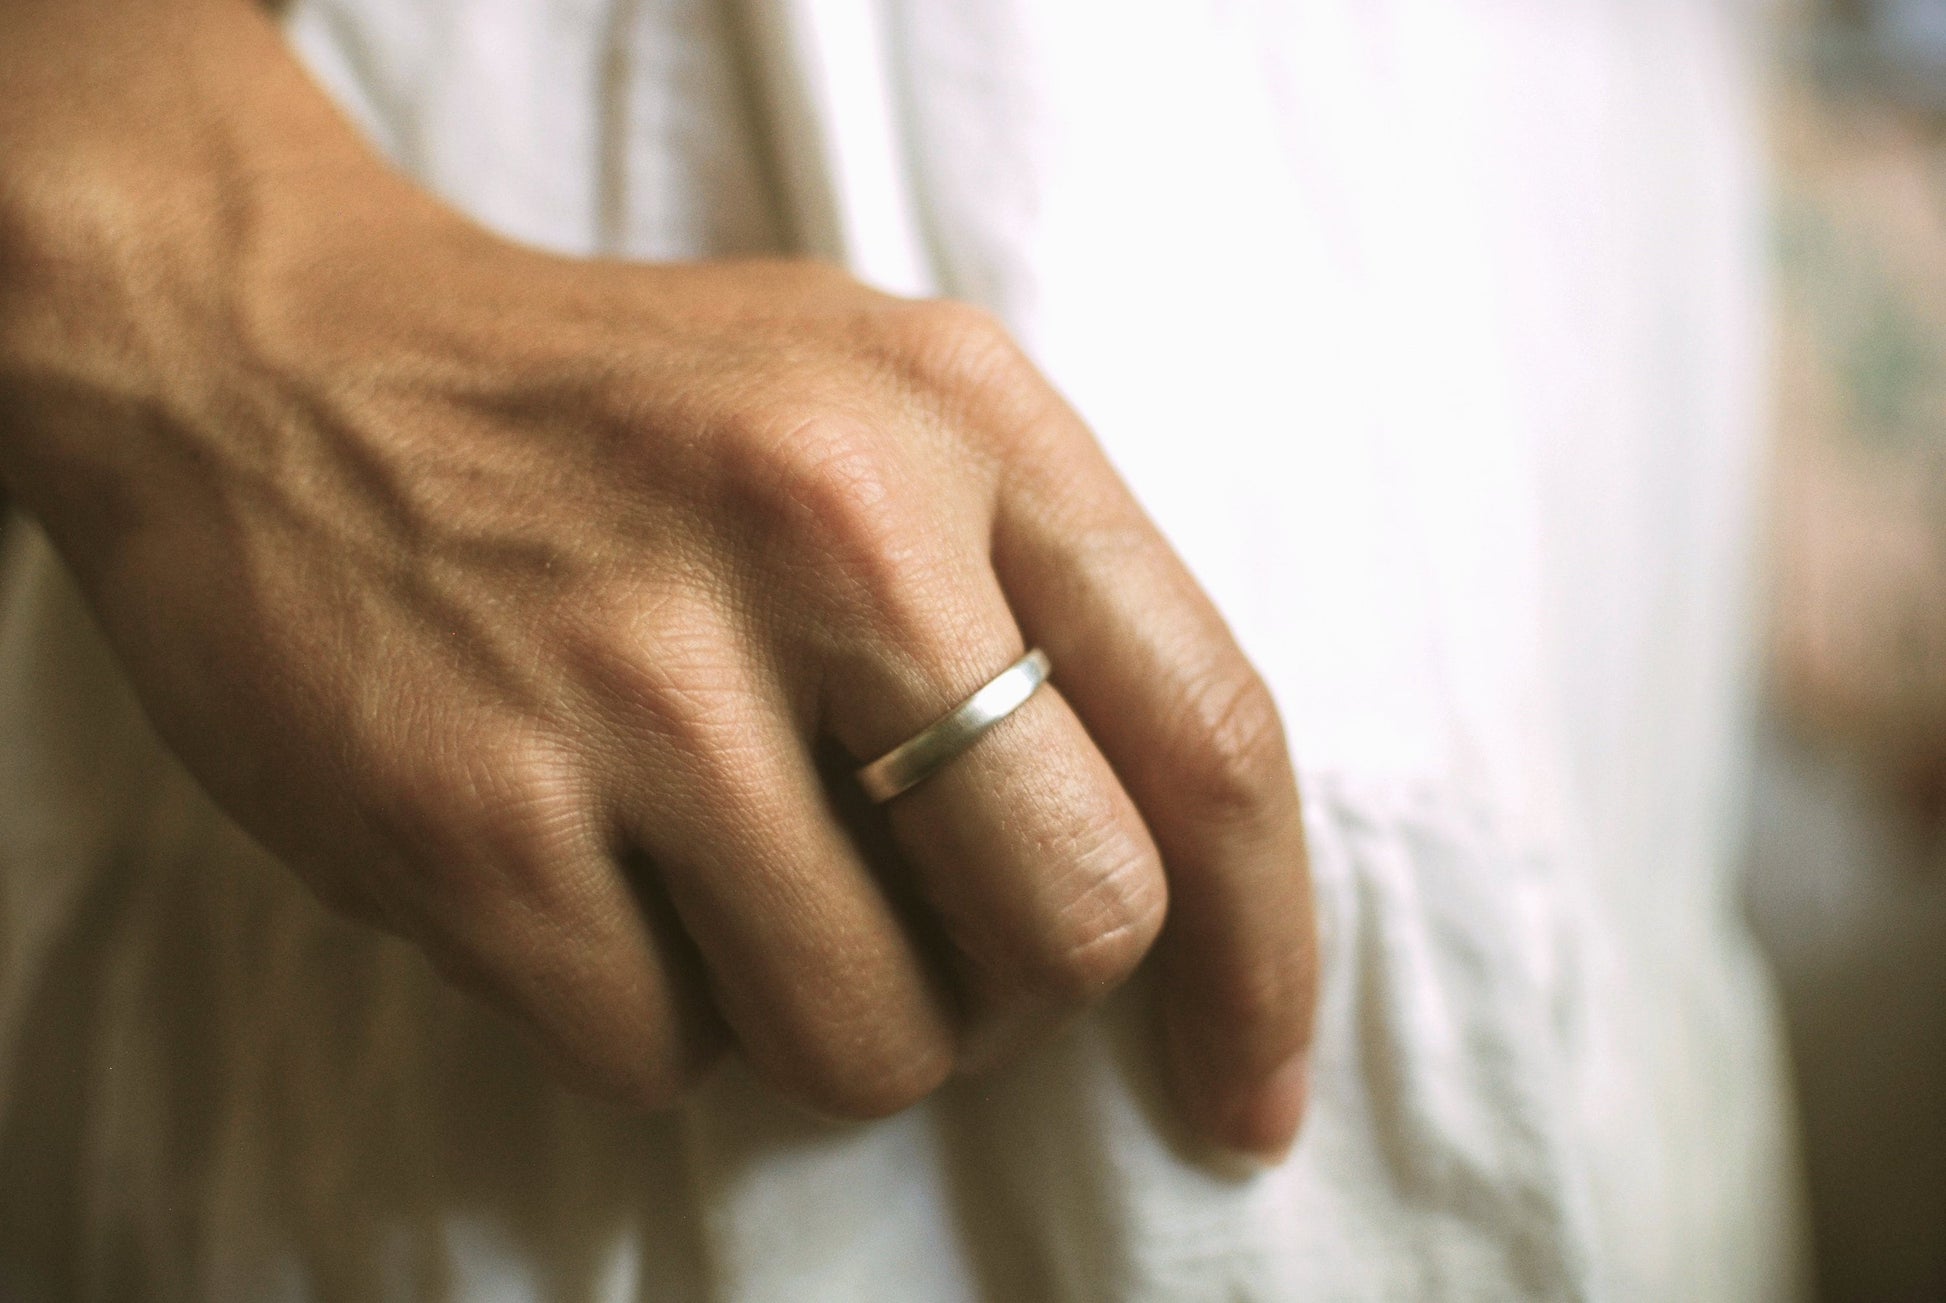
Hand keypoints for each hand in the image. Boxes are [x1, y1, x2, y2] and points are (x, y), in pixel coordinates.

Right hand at [0, 1, 1315, 1159]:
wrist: (271, 359)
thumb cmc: (614, 410)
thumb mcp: (872, 399)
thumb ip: (1039, 589)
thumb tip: (1169, 871)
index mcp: (960, 417)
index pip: (1209, 735)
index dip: (1266, 956)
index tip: (1244, 1096)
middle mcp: (822, 526)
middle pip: (1074, 923)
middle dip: (1017, 987)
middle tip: (923, 930)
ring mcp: (639, 676)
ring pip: (875, 1039)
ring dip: (829, 1014)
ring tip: (732, 884)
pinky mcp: (475, 815)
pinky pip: (665, 1059)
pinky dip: (654, 1015)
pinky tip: (595, 881)